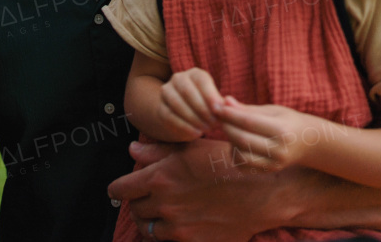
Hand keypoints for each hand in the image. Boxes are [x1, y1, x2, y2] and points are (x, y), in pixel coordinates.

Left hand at [108, 140, 289, 241]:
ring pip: (148, 229)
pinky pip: (168, 241)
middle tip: (147, 197)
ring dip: (150, 220)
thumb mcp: (190, 149)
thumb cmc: (226, 164)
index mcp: (159, 178)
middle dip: (137, 202)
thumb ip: (157, 151)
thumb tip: (132, 150)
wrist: (261, 192)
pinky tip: (178, 224)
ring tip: (160, 212)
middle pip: (134, 209)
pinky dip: (167, 234)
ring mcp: (178, 227)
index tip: (121, 188)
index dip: (119, 188)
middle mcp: (164, 204)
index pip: (121, 189)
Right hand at [159, 68, 224, 140]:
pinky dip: (184, 126)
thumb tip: (226, 106)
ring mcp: (167, 92)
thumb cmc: (208, 108)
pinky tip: (197, 133)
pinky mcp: (161, 108)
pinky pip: (170, 116)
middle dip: (202, 109)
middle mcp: (178, 79)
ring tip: (207, 129)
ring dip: (193, 118)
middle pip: (187, 91)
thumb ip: (221, 105)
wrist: (186, 118)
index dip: (210, 94)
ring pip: (177, 103)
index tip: (219, 110)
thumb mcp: (215, 104)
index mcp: (195, 74)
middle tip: (214, 124)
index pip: (201, 80)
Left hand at [214, 98, 324, 171]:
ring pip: (241, 155)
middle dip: (226, 126)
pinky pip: (243, 166)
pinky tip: (237, 143)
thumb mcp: (272, 110)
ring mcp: (274, 164)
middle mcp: (279, 150)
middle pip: (243, 139)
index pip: (249, 122)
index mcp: (282, 130)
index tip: (217, 106)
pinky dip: (235, 154)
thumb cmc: (287, 121)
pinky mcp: (268, 171)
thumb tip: (225, 101)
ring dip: (230, 141)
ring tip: (231, 129)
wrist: (308, 143)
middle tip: (219, 116)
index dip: (230, 114)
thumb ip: (248, 109)